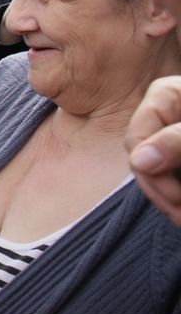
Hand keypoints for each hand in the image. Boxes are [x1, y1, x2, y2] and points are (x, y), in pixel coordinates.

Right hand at [125, 76, 180, 225]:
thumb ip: (176, 140)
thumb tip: (139, 159)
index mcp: (169, 95)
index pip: (137, 135)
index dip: (150, 170)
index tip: (177, 201)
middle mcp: (167, 114)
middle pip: (142, 156)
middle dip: (161, 191)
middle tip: (180, 218)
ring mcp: (170, 137)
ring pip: (154, 172)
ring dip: (169, 199)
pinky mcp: (176, 158)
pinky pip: (166, 176)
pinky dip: (174, 196)